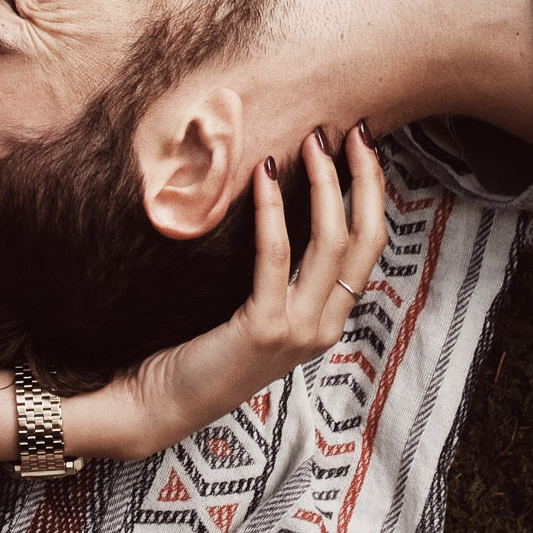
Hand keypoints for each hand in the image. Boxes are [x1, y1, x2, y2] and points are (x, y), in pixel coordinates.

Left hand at [81, 124, 390, 460]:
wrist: (161, 401)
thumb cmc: (200, 347)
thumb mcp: (256, 308)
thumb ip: (279, 272)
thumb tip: (279, 198)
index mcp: (327, 319)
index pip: (369, 247)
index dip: (372, 193)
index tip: (361, 146)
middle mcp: (323, 326)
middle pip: (365, 241)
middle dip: (365, 180)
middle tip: (353, 131)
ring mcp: (298, 331)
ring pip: (331, 243)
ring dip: (326, 185)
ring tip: (312, 141)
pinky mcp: (263, 329)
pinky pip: (276, 256)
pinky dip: (273, 209)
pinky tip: (262, 174)